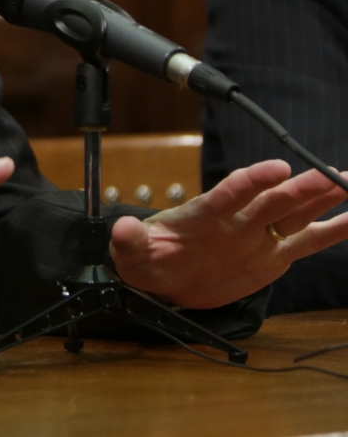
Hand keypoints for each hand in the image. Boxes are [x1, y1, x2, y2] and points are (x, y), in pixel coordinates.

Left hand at [110, 159, 347, 307]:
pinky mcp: (271, 258)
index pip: (232, 192)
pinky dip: (330, 232)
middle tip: (333, 175)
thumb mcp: (133, 253)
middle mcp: (237, 221)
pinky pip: (304, 243)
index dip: (253, 179)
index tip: (277, 168)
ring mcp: (257, 237)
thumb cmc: (149, 258)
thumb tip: (122, 229)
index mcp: (206, 213)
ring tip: (347, 182)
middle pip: (273, 201)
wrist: (163, 279)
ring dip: (321, 199)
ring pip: (294, 215)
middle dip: (302, 189)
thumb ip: (130, 241)